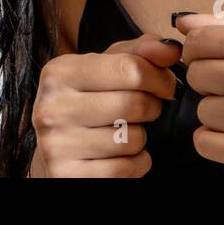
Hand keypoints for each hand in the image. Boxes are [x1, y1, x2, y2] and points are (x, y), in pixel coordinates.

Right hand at [31, 34, 182, 176]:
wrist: (59, 148)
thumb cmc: (88, 101)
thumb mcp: (106, 67)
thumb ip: (140, 52)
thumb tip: (171, 49)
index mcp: (59, 72)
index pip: (129, 68)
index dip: (159, 78)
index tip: (164, 86)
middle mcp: (52, 107)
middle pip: (134, 104)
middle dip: (151, 108)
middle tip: (146, 109)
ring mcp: (57, 144)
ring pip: (132, 139)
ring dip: (140, 137)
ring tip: (126, 131)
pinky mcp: (67, 175)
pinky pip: (125, 169)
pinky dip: (136, 164)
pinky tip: (121, 155)